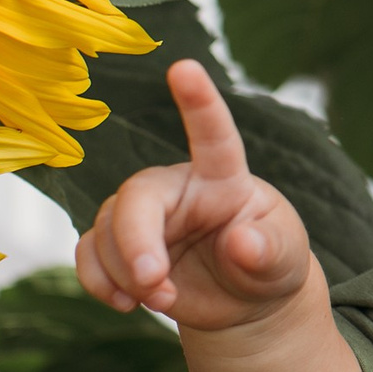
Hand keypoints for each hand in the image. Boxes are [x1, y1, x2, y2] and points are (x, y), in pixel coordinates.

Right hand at [76, 60, 315, 332]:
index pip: (214, 135)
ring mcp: (144, 216)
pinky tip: (125, 304)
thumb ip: (269, 250)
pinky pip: (87, 253)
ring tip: (161, 300)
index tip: (185, 67)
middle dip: (136, 243)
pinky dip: (97, 281)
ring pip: (106, 230)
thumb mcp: (286, 260)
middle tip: (155, 284)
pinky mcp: (118, 246)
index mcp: (224, 178)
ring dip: (125, 274)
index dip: (199, 102)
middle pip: (136, 197)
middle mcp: (177, 188)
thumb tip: (242, 243)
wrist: (243, 300)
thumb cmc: (269, 263)